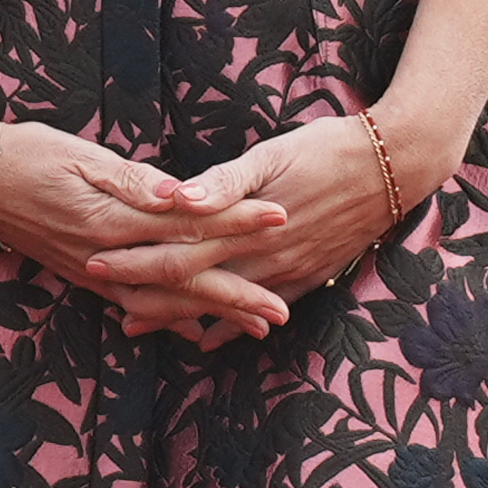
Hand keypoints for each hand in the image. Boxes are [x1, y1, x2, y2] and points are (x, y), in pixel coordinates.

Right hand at [0, 118, 291, 338]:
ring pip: (163, 301)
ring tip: (254, 329)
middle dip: (236, 294)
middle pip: (184, 277)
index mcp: (114, 218)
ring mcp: (94, 271)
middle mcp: (108, 254)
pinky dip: (166, 319)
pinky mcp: (84, 275)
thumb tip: (182, 194)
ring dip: (210, 316)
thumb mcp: (81, 155)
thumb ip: (132, 180)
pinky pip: (133, 304)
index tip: (280, 218)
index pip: (189, 224)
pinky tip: (193, 330)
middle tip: (282, 311)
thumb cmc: (29, 153)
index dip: (237, 222)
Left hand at [92, 112, 409, 347]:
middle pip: (191, 286)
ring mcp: (287, 273)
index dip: (134, 262)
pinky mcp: (308, 277)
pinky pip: (262, 311)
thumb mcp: (272, 154)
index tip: (94, 262)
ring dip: (178, 317)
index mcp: (245, 226)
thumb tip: (176, 200)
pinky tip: (208, 339)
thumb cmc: (328, 148)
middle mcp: (263, 258)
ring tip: (138, 324)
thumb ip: (222, 182)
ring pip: (221, 305)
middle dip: (145, 295)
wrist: (394, 167)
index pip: (176, 253)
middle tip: (106, 303)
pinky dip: (230, 327)